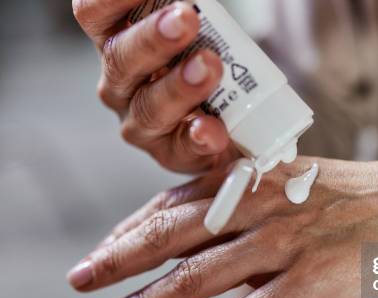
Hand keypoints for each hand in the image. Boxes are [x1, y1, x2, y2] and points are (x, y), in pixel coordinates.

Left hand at [67, 158, 377, 297]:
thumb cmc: (367, 199)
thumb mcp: (305, 186)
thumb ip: (257, 206)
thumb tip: (214, 234)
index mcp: (261, 180)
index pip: (178, 200)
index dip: (135, 225)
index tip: (107, 246)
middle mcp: (264, 206)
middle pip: (174, 232)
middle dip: (121, 257)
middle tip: (82, 278)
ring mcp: (286, 243)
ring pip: (199, 275)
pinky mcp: (311, 282)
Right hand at [73, 0, 238, 172]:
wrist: (232, 121)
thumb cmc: (201, 63)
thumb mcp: (188, 33)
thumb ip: (182, 13)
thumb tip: (188, 1)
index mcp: (116, 43)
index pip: (94, 15)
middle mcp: (120, 84)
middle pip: (121, 59)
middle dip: (153, 38)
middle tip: (186, 19)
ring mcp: (142, 123)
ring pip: (150, 107)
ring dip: (180, 86)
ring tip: (209, 67)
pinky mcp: (172, 153)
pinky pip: (183, 146)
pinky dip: (199, 136)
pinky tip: (211, 128)